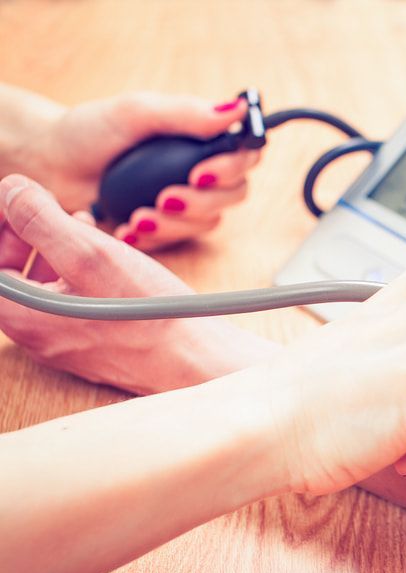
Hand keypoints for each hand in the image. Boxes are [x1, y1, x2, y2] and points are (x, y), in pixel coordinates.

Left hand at [0, 174, 276, 393]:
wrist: (196, 359)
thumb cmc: (148, 314)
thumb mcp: (91, 254)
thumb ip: (40, 219)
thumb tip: (11, 191)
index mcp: (22, 313)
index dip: (2, 223)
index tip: (22, 198)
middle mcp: (35, 333)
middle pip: (8, 272)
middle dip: (24, 232)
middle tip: (52, 207)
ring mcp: (64, 341)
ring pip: (39, 284)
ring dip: (52, 247)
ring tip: (82, 224)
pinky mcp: (93, 342)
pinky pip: (68, 299)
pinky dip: (76, 269)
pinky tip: (107, 255)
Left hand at [15, 90, 260, 250]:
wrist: (50, 166)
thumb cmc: (90, 132)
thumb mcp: (135, 113)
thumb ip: (186, 113)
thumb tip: (236, 108)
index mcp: (201, 138)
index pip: (246, 153)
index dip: (233, 167)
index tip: (201, 173)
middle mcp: (201, 170)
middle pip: (235, 194)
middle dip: (203, 201)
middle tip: (166, 197)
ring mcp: (186, 201)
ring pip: (209, 222)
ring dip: (175, 223)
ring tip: (138, 217)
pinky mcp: (167, 228)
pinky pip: (179, 242)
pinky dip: (155, 239)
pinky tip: (128, 230)